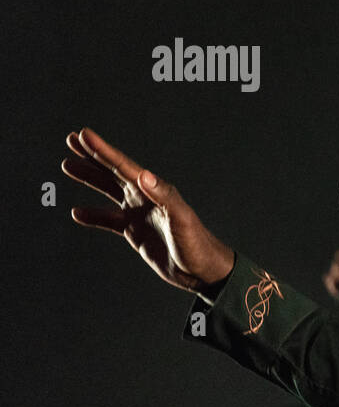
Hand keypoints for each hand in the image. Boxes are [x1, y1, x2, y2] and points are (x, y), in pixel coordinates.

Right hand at [62, 127, 234, 297]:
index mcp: (155, 191)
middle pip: (113, 172)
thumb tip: (143, 175)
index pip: (124, 166)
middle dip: (93, 156)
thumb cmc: (197, 244)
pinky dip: (93, 215)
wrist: (203, 271)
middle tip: (71, 139)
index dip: (102, 150)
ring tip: (67, 165)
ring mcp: (139, 214)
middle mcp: (145, 198)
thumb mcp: (181, 219)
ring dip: (90, 178)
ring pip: (108, 191)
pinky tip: (77, 212)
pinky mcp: (136, 232)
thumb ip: (164, 196)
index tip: (83, 135)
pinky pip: (109, 220)